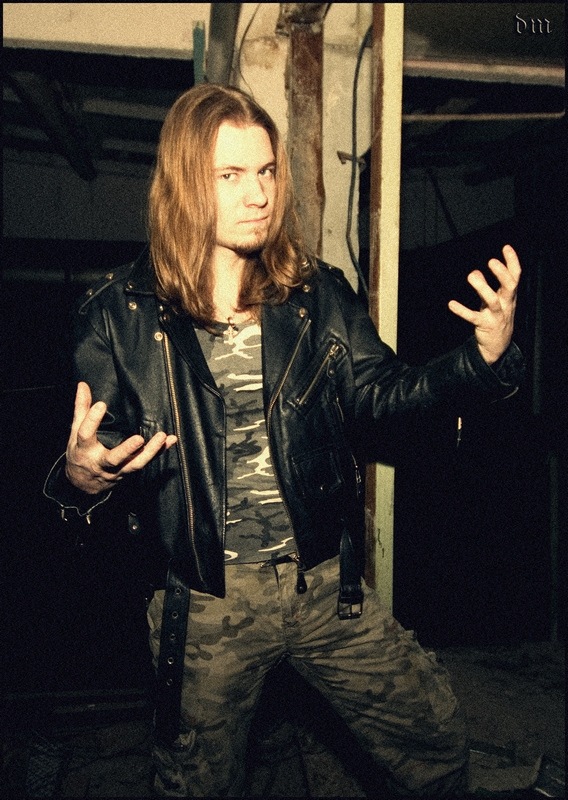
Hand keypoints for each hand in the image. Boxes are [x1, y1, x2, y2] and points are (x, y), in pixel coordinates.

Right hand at [65, 382, 176, 494]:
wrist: (84, 483)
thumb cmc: (81, 453)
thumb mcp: (75, 432)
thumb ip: (81, 408)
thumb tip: (83, 385)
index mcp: (84, 449)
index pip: (86, 435)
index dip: (92, 420)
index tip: (101, 404)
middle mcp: (101, 462)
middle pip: (114, 458)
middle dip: (127, 450)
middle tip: (139, 438)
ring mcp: (117, 470)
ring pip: (135, 464)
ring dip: (151, 452)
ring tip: (162, 437)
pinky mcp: (129, 472)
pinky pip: (147, 462)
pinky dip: (160, 452)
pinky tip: (171, 440)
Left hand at [448, 244, 520, 364]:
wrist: (498, 345)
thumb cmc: (496, 317)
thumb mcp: (493, 300)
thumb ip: (485, 285)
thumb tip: (475, 272)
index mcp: (509, 296)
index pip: (515, 276)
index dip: (512, 262)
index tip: (506, 247)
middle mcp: (506, 304)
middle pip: (509, 286)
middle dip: (502, 273)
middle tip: (491, 261)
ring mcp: (496, 315)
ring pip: (492, 301)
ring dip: (482, 288)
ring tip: (471, 276)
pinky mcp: (484, 325)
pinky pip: (473, 317)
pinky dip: (462, 310)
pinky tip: (451, 304)